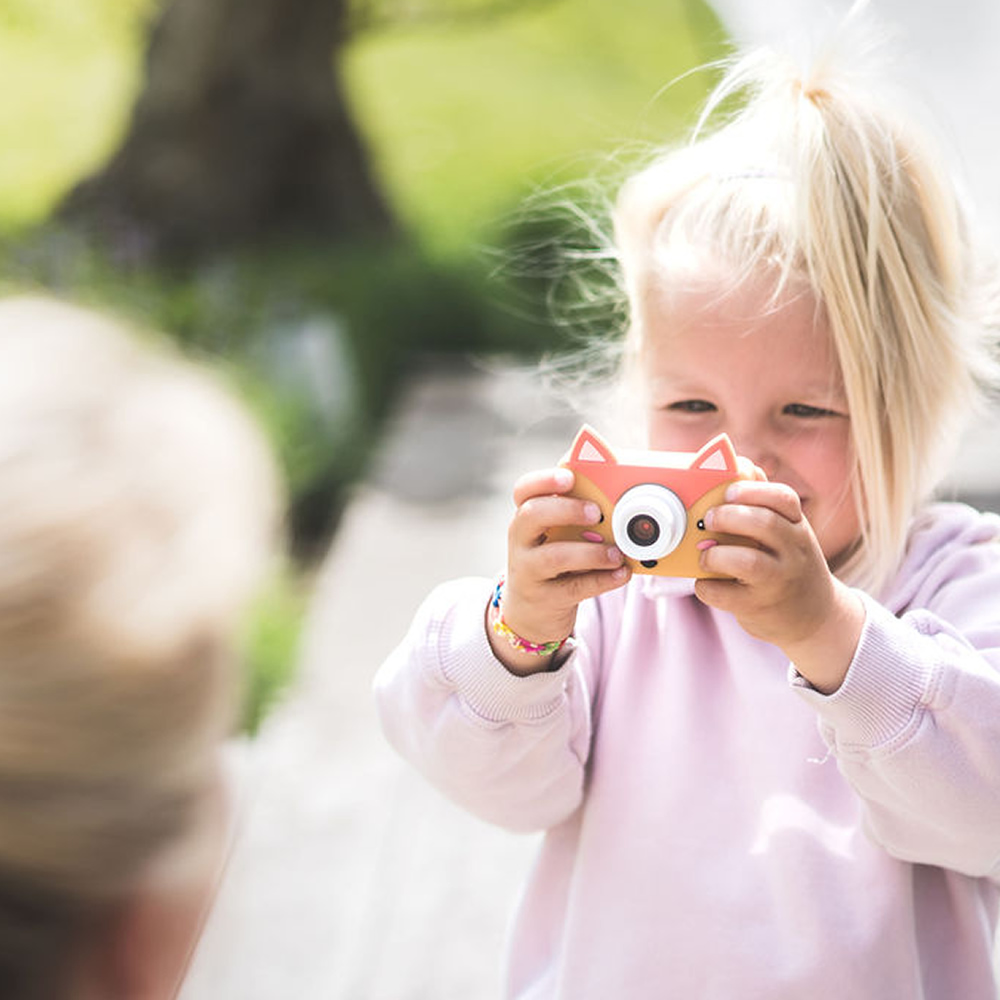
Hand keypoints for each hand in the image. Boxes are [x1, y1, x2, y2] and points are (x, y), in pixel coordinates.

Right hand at [490, 466, 631, 674]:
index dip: (544, 480)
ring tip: (617, 553)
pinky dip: (601, 580)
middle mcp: (521, 541)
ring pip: (553, 556)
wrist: (531, 611)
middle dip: (566, 510)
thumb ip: (579, 517)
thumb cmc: (554, 562)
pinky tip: (622, 573)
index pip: (524, 491)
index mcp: (527, 517)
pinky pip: (573, 588)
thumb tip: (620, 500)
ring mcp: (528, 571)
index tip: (569, 478)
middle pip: (531, 515)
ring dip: (590, 552)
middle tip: (597, 513)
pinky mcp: (544, 599)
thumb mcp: (559, 536)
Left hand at [694, 480, 863, 692]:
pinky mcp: (760, 607)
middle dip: (729, 517)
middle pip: (764, 524)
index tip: (729, 490)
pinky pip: (727, 595)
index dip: (754, 491)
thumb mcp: (789, 534)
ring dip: (716, 555)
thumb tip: (741, 464)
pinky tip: (706, 583)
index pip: (784, 499)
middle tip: (708, 519)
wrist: (816, 618)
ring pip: (748, 562)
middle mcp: (794, 552)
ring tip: (704, 554)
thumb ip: (765, 504)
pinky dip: (708, 587)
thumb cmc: (790, 566)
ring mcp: (779, 581)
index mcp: (797, 528)